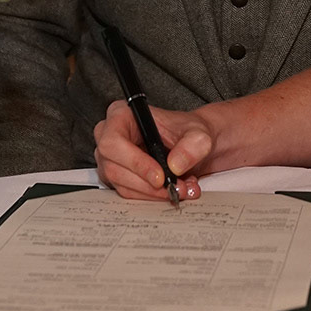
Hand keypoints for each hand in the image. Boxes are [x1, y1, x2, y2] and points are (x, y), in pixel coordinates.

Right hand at [92, 100, 210, 201]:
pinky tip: (170, 190)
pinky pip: (129, 193)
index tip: (159, 176)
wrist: (193, 146)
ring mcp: (111, 158)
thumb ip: (192, 146)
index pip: (113, 141)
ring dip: (153, 193)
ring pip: (122, 185)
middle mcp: (111, 135)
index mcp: (123, 115)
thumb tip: (175, 164)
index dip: (134, 161)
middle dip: (148, 184)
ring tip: (179, 187)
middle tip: (174, 186)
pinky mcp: (118, 176)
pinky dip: (151, 196)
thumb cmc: (188, 132)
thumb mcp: (198, 134)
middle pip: (114, 168)